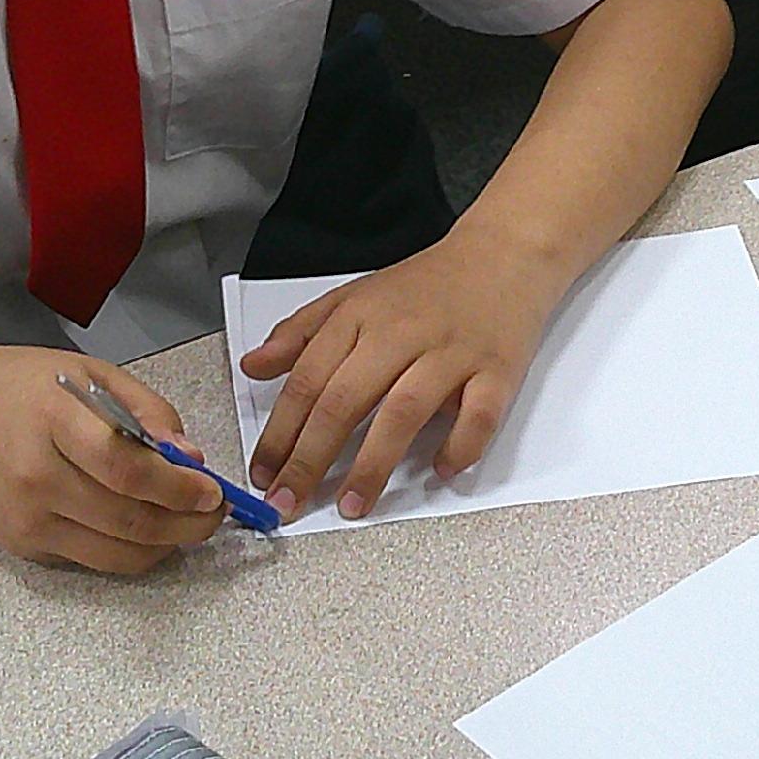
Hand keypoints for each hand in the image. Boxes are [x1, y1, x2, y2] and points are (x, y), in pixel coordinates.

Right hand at [0, 350, 227, 573]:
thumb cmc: (17, 389)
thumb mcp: (87, 373)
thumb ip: (146, 411)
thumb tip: (190, 458)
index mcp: (52, 420)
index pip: (125, 468)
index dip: (177, 488)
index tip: (211, 490)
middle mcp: (34, 476)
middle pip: (127, 519)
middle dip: (186, 525)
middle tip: (213, 514)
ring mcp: (26, 518)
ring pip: (116, 554)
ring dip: (165, 546)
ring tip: (187, 523)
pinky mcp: (23, 545)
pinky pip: (92, 561)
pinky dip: (129, 551)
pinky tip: (144, 527)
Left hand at [241, 231, 554, 519]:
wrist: (504, 253)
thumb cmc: (428, 284)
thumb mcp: (355, 295)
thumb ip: (302, 332)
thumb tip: (254, 366)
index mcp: (361, 316)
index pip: (307, 380)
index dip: (280, 432)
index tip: (263, 473)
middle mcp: (401, 334)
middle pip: (344, 401)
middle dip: (310, 459)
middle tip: (289, 501)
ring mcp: (450, 352)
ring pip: (403, 412)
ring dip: (373, 465)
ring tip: (351, 505)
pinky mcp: (497, 370)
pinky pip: (478, 416)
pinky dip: (459, 447)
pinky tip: (439, 470)